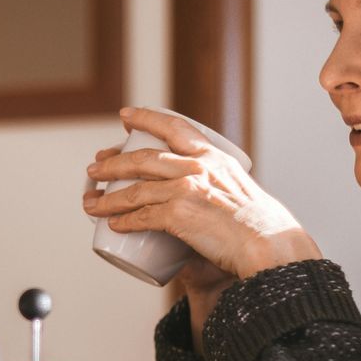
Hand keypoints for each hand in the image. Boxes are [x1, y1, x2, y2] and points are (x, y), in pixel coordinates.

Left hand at [81, 108, 321, 280]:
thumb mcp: (241, 191)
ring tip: (90, 203)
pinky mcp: (179, 214)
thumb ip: (220, 190)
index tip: (125, 116)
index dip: (146, 118)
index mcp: (214, 156)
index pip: (174, 126)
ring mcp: (186, 188)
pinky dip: (123, 220)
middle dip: (113, 162)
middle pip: (143, 158)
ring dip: (106, 198)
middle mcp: (197, 166)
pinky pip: (141, 216)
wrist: (270, 244)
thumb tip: (202, 203)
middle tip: (95, 168)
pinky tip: (111, 225)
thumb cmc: (262, 226)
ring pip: (134, 190)